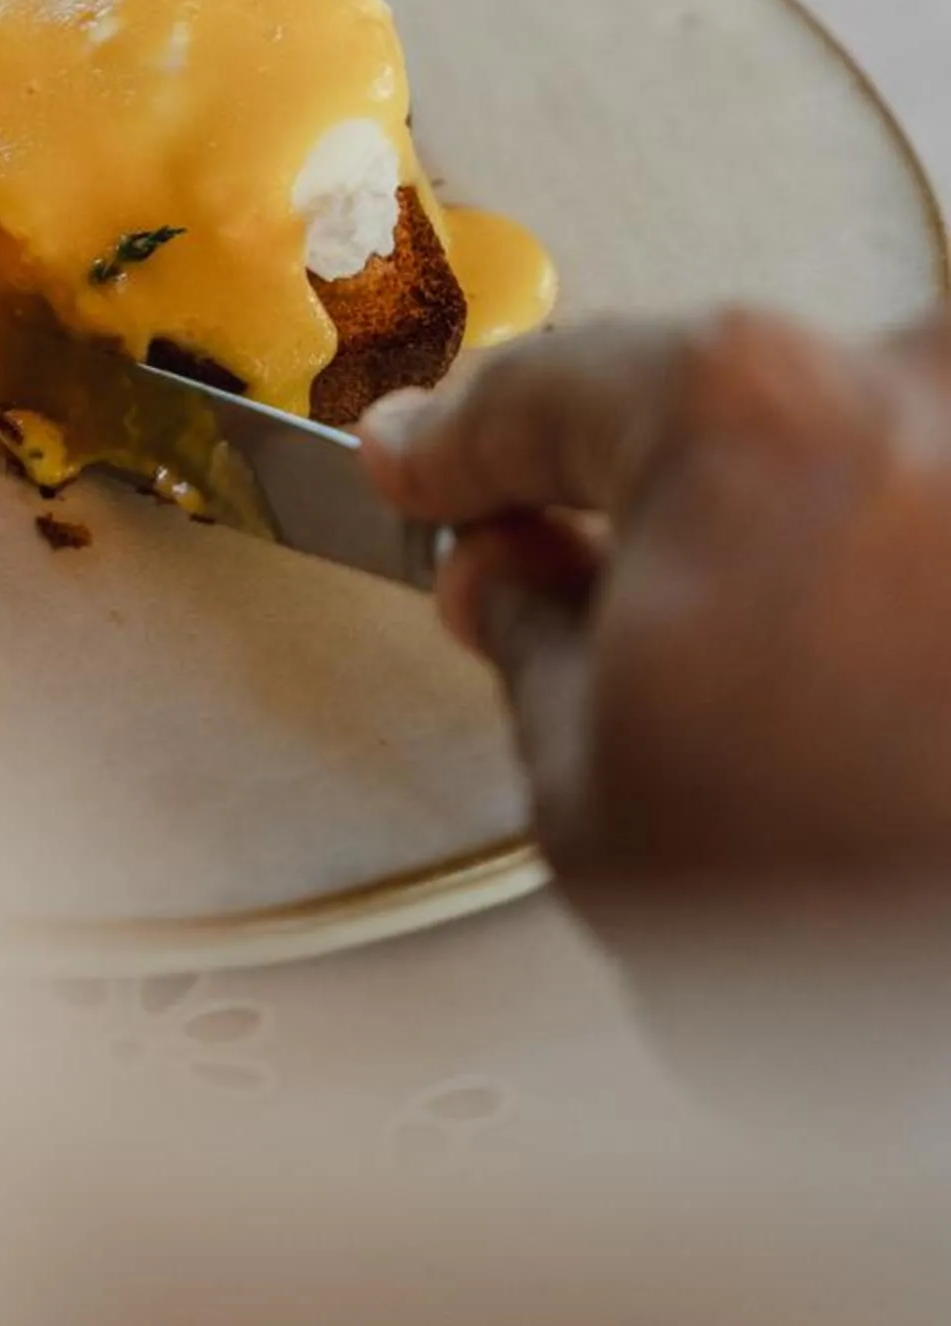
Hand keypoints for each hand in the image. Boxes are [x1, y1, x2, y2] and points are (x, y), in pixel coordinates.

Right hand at [359, 309, 950, 909]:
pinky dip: (888, 596)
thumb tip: (513, 586)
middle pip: (712, 405)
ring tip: (760, 705)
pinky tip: (861, 699)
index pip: (543, 389)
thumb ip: (526, 642)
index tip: (424, 456)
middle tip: (562, 594)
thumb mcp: (591, 796)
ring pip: (839, 462)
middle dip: (636, 502)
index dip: (453, 443)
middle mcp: (914, 393)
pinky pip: (928, 528)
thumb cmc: (869, 936)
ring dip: (782, 552)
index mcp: (750, 413)